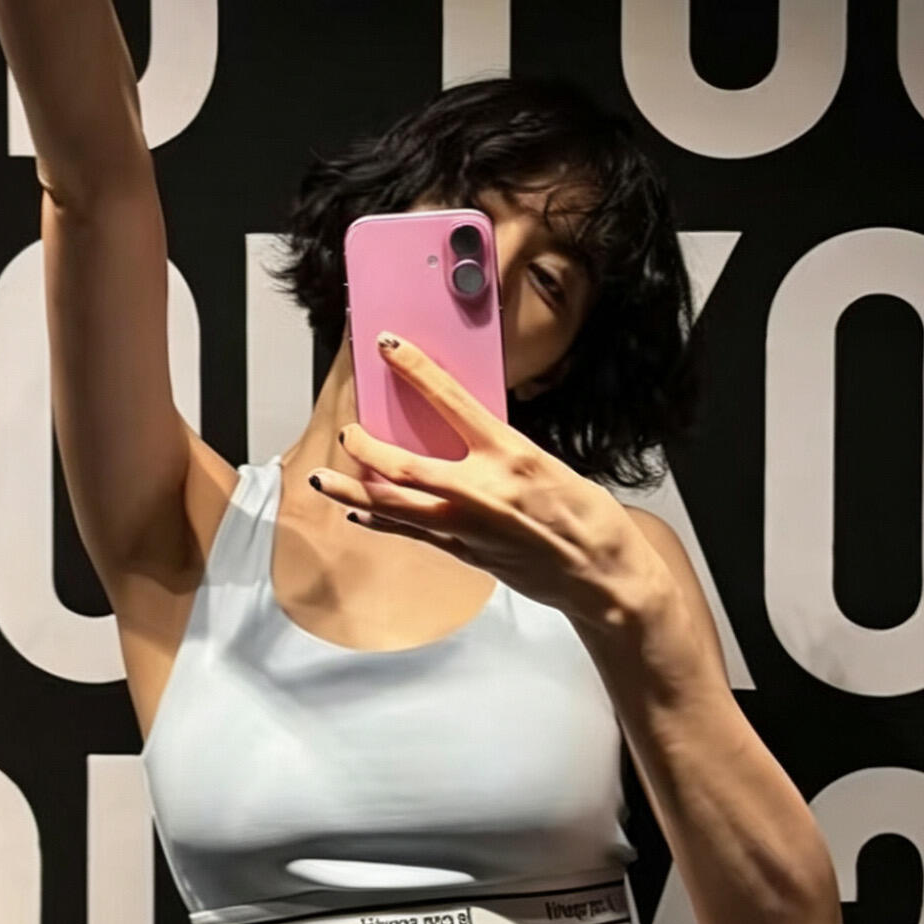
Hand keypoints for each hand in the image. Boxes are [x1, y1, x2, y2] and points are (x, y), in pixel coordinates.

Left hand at [310, 334, 680, 630]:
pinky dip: (381, 521)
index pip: (451, 402)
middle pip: (402, 466)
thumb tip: (463, 434)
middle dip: (365, 448)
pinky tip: (360, 514)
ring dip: (353, 492)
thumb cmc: (586, 516)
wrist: (600, 576)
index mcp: (510, 455)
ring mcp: (468, 527)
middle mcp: (482, 490)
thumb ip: (501, 451)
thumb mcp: (547, 464)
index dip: (415, 370)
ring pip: (393, 507)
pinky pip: (411, 534)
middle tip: (347, 434)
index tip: (389, 347)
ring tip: (323, 481)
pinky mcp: (465, 554)